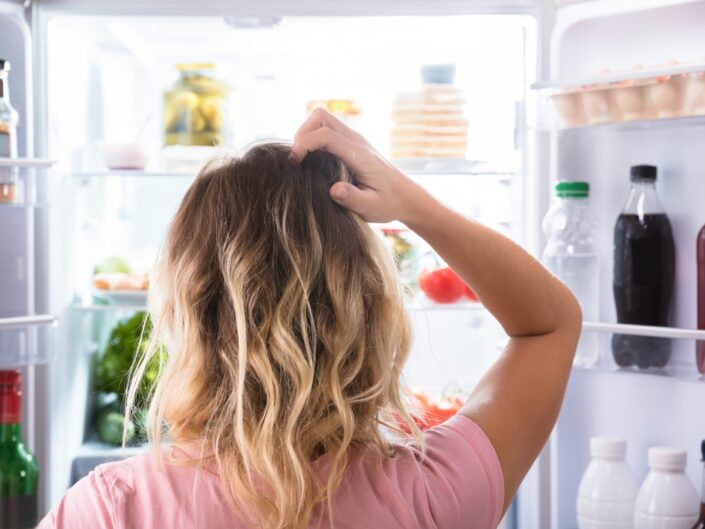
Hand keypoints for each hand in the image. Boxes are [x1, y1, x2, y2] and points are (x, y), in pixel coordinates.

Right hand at [290, 108, 421, 223]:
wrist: (405, 196)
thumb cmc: (388, 203)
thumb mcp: (371, 208)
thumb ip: (353, 199)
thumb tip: (334, 190)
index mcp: (360, 155)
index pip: (326, 135)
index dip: (304, 144)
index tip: (293, 163)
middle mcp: (356, 141)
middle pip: (321, 117)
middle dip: (302, 133)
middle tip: (295, 160)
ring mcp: (354, 140)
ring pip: (322, 120)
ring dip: (306, 134)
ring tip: (300, 160)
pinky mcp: (351, 143)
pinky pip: (327, 130)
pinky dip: (313, 139)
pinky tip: (311, 161)